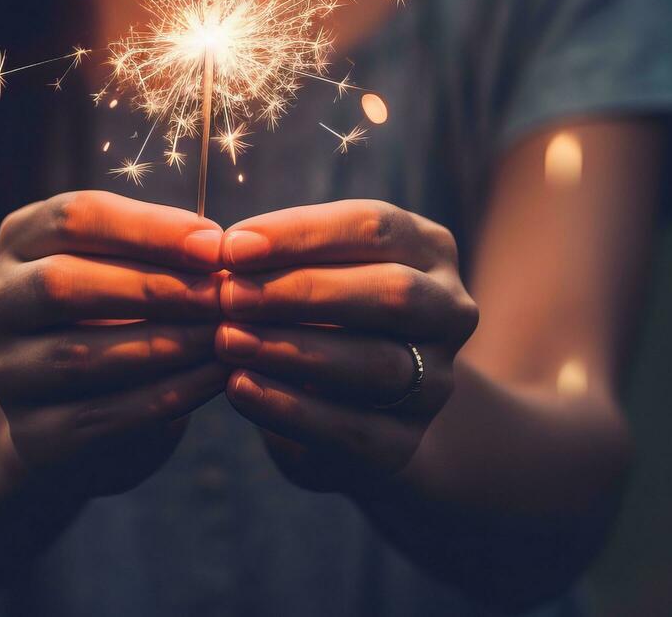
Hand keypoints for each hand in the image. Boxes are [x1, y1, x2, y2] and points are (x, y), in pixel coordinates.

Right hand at [0, 190, 227, 495]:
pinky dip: (165, 395)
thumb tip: (217, 248)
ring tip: (225, 337)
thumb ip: (160, 249)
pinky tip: (213, 378)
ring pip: (78, 356)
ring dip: (164, 345)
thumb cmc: (119, 312)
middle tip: (222, 296)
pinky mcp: (32, 433)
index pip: (73, 217)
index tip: (215, 246)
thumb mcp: (129, 265)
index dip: (148, 229)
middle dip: (153, 288)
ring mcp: (6, 371)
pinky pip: (100, 414)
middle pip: (61, 284)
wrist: (76, 409)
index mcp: (20, 240)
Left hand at [215, 200, 477, 491]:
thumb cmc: (315, 312)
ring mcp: (437, 382)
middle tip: (229, 296)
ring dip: (292, 350)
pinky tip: (239, 387)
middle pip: (391, 293)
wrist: (346, 405)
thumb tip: (222, 250)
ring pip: (378, 364)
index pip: (374, 227)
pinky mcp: (405, 443)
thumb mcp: (308, 271)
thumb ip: (278, 258)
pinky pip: (353, 429)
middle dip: (302, 292)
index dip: (301, 234)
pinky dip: (289, 408)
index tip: (232, 247)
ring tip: (227, 340)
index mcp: (429, 250)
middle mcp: (449, 312)